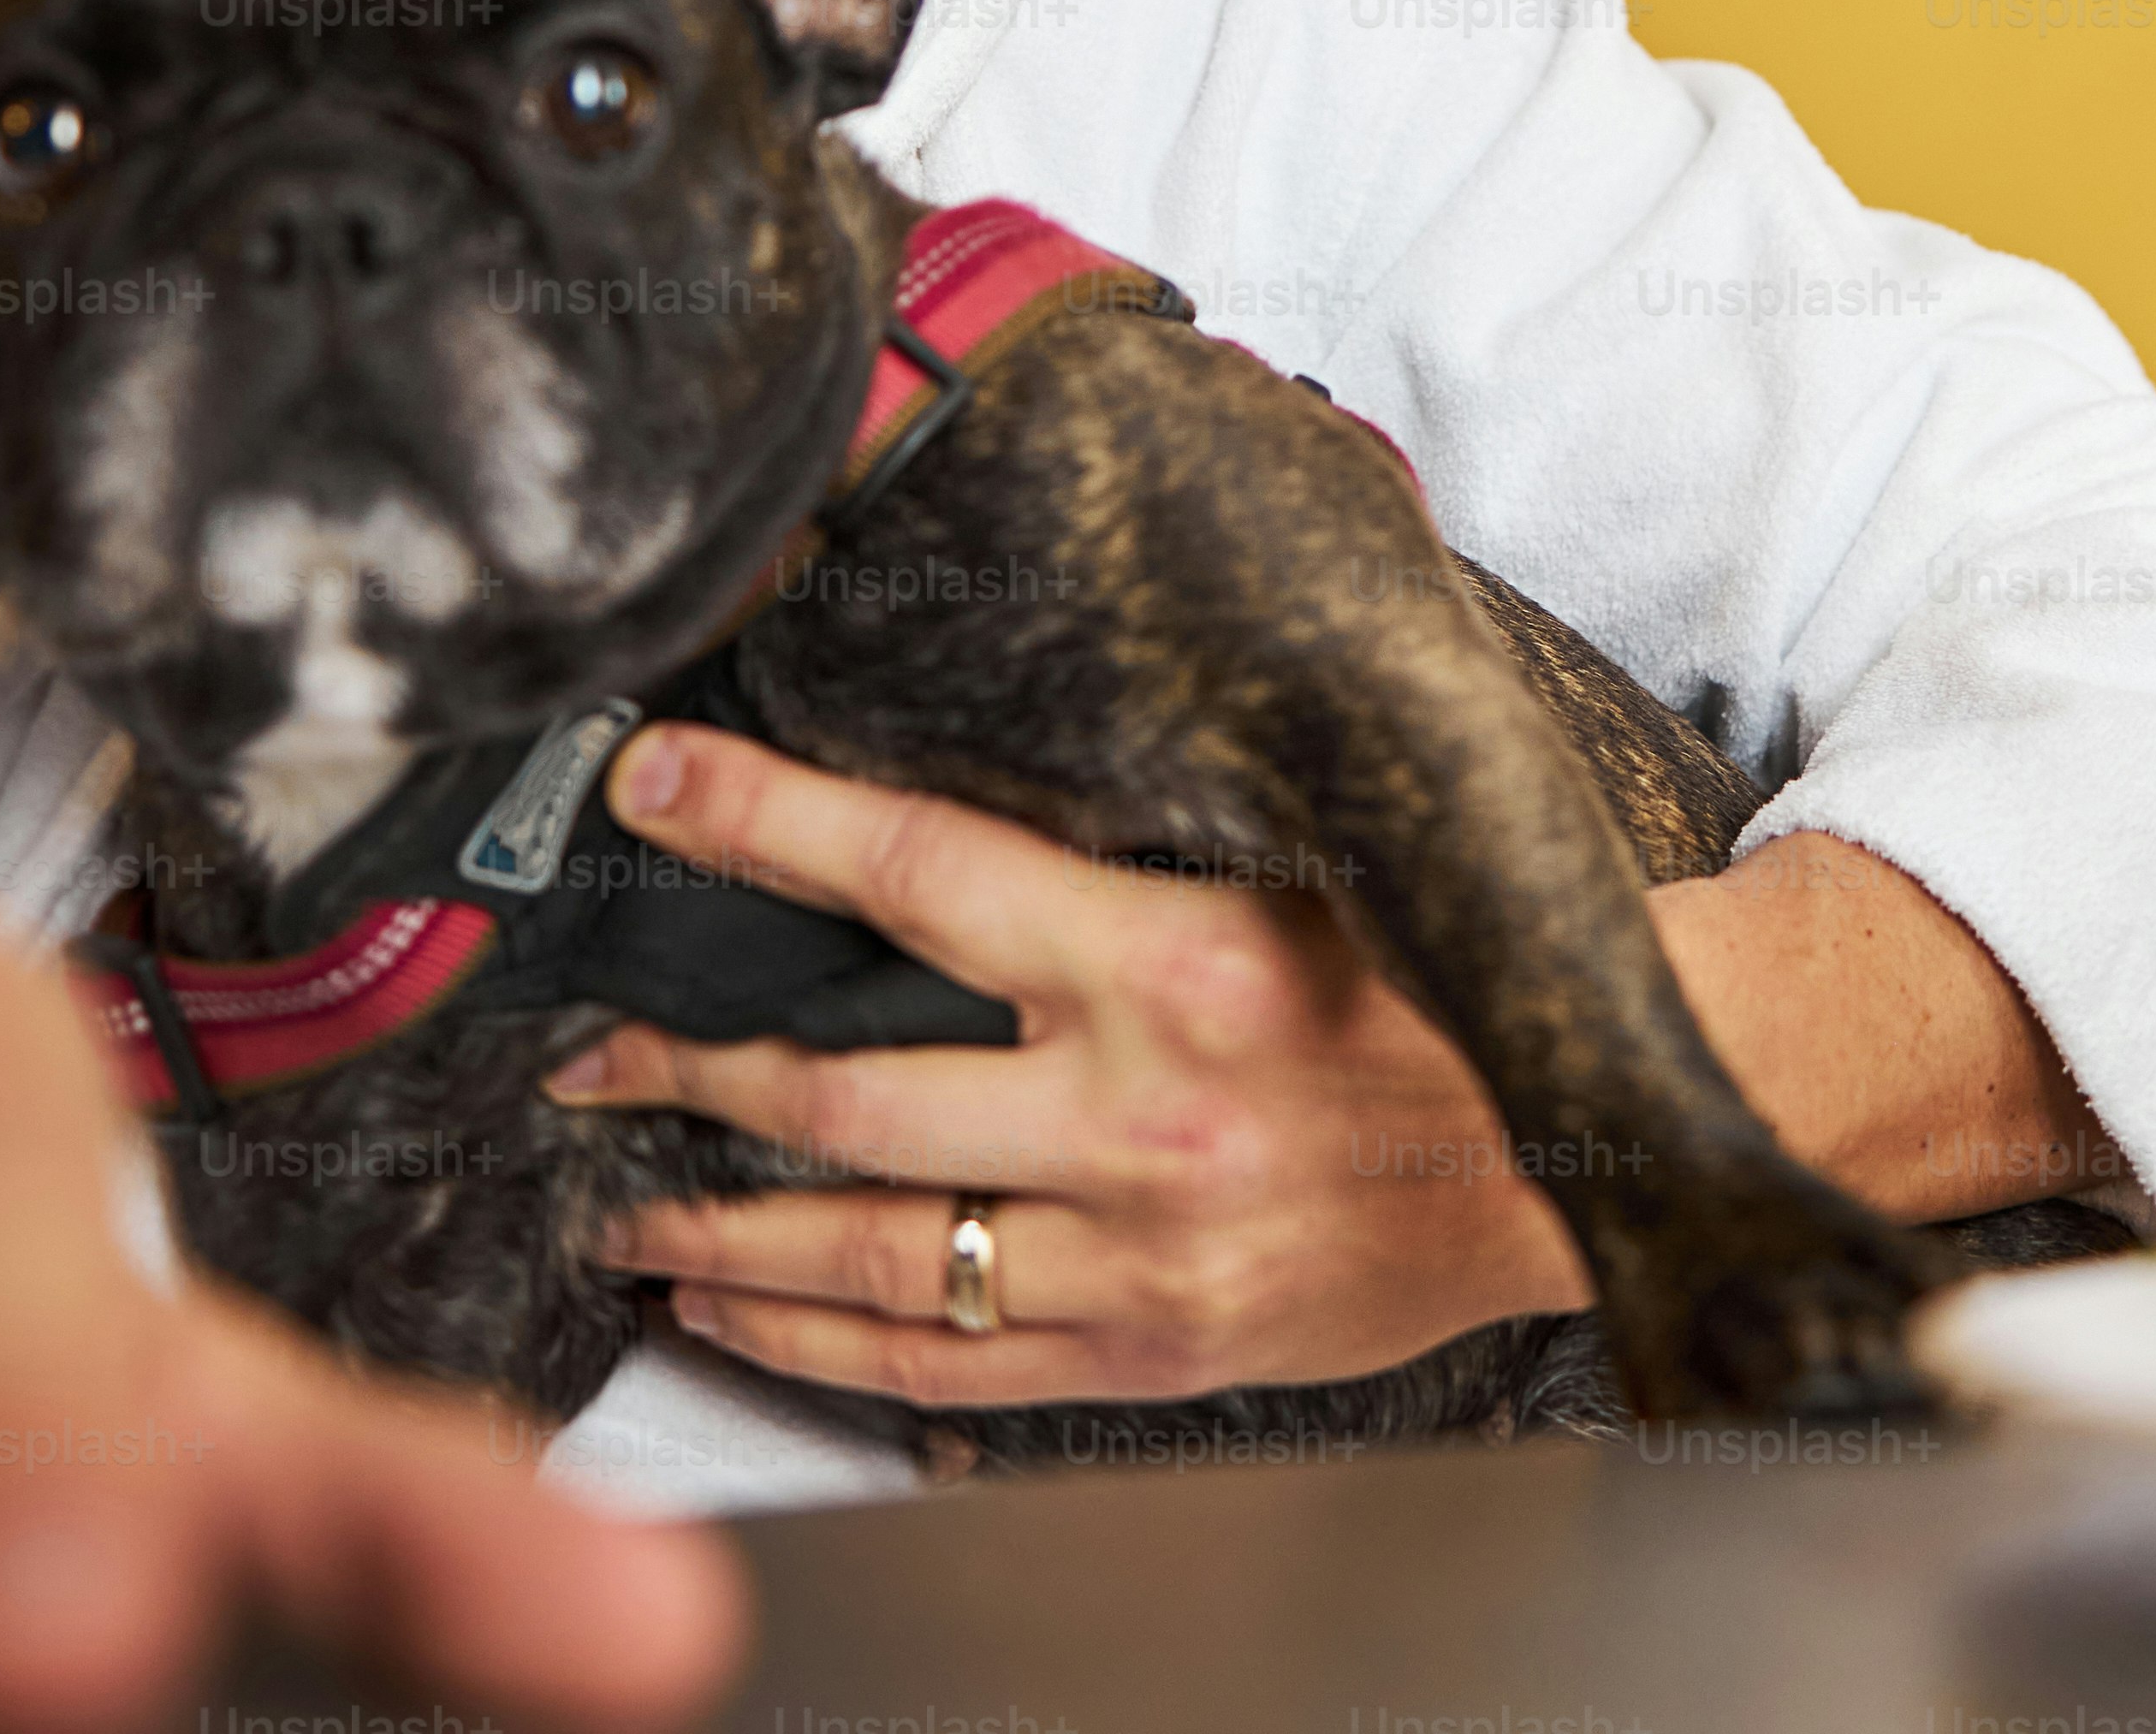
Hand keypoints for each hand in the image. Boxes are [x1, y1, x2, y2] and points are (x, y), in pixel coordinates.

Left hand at [555, 725, 1595, 1405]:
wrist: (1570, 1149)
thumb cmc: (1420, 993)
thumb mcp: (1272, 881)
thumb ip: (1102, 872)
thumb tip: (906, 822)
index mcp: (1172, 959)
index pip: (917, 871)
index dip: (765, 823)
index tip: (655, 785)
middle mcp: (1141, 1113)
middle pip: (843, 1094)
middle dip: (685, 1074)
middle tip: (585, 1061)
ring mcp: (1140, 1252)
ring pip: (865, 1254)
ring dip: (715, 1233)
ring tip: (624, 1208)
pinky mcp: (1154, 1353)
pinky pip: (941, 1369)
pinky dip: (815, 1342)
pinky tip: (738, 1310)